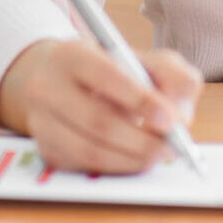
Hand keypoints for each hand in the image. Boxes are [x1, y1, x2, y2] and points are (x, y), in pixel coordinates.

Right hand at [0, 38, 202, 173]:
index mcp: (72, 55)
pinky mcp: (45, 150)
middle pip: (98, 120)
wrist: (52, 78)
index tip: (170, 120)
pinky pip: (83, 167)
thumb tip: (180, 116)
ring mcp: (41, 121)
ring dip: (131, 159)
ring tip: (157, 155)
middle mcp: (47, 87)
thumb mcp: (140, 57)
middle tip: (171, 147)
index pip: (107, 76)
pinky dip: (115, 167)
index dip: (141, 100)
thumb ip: (170, 76)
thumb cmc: (107, 68)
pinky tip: (133, 160)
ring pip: (89, 151)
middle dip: (142, 139)